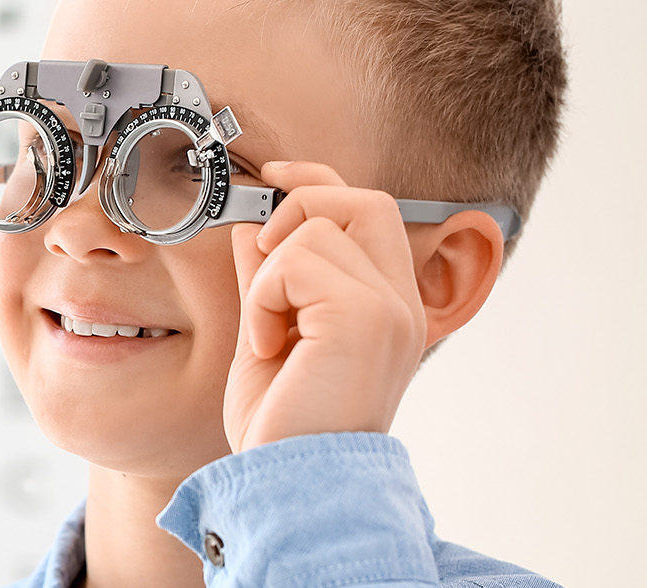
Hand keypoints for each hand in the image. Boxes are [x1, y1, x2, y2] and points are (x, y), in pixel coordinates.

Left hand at [223, 161, 427, 452]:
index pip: (366, 208)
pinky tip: (271, 345)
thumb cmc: (283, 423)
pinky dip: (265, 298)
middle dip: (298, 210)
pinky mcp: (365, 317)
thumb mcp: (270, 332)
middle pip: (360, 198)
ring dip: (269, 277)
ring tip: (270, 333)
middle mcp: (402, 302)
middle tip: (266, 273)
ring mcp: (390, 308)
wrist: (291, 482)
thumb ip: (270, 276)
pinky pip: (296, 261)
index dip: (319, 179)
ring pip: (315, 228)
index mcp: (387, 304)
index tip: (274, 174)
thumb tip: (255, 221)